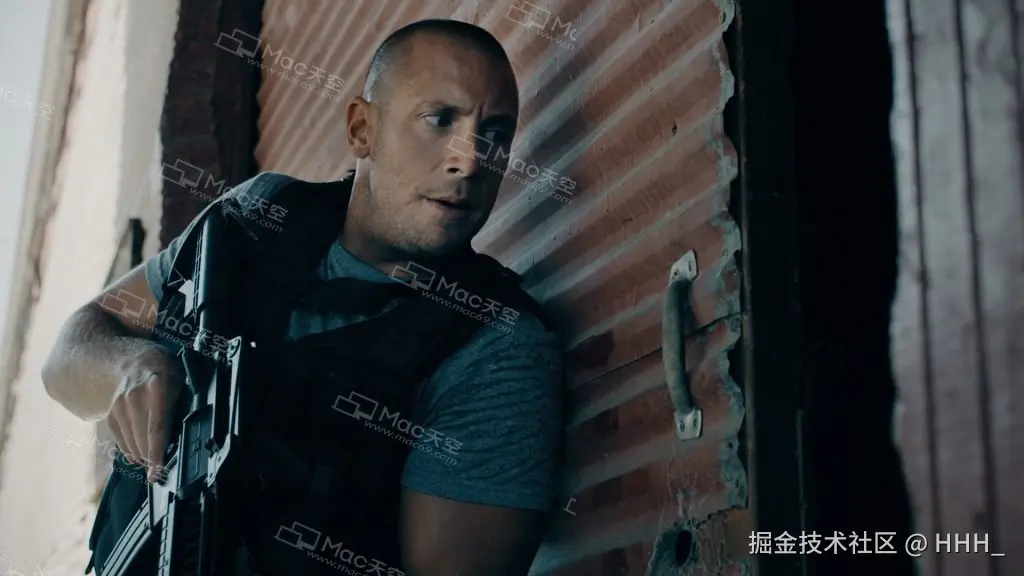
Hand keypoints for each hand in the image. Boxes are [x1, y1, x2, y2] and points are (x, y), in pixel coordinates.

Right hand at [106, 345, 183, 482]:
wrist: (134, 359)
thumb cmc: (164, 372)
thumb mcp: (179, 383)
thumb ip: (177, 407)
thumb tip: (178, 439)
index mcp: (156, 389)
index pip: (156, 429)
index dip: (157, 454)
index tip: (158, 473)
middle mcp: (134, 399)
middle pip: (142, 440)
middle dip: (151, 460)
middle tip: (159, 472)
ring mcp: (119, 406)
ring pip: (131, 442)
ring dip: (142, 456)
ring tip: (151, 463)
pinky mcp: (111, 412)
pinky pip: (120, 439)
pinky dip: (130, 450)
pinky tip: (138, 455)